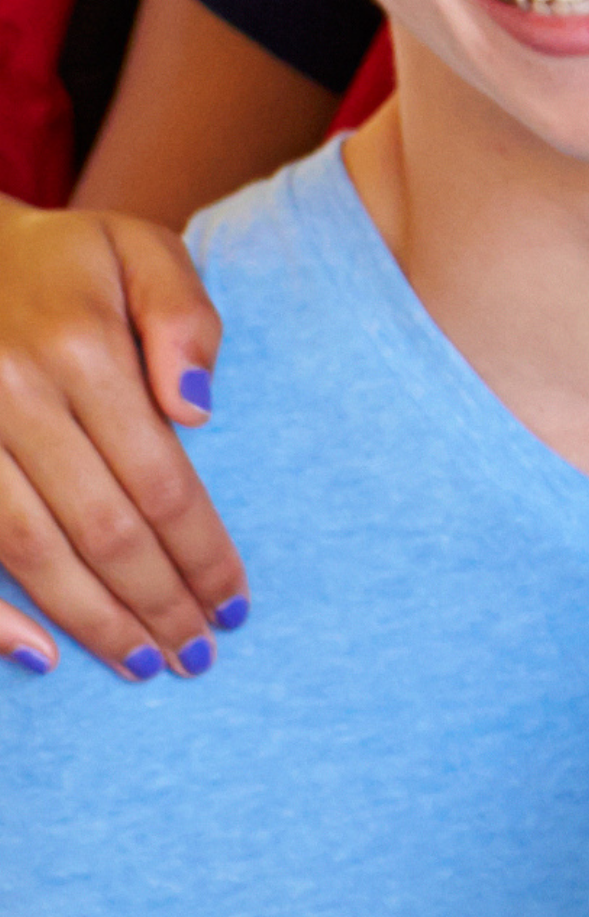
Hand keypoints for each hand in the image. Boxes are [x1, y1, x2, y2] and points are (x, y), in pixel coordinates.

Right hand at [0, 195, 231, 679]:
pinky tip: (38, 657)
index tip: (238, 605)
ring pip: (28, 551)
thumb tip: (200, 409)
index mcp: (76, 349)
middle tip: (201, 655)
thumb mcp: (138, 250)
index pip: (160, 478)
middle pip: (100, 526)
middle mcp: (9, 395)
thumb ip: (183, 316)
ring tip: (146, 665)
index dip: (202, 551)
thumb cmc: (65, 261)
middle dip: (158, 600)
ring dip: (91, 620)